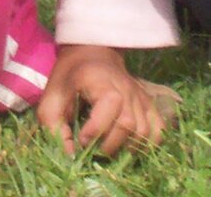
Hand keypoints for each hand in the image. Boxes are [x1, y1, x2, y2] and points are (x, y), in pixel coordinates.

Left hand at [35, 44, 172, 156]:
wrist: (92, 53)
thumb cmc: (70, 77)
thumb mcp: (52, 98)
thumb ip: (55, 128)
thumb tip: (70, 158)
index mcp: (102, 82)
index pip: (110, 106)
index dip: (95, 130)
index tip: (81, 139)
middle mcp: (127, 89)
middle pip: (128, 124)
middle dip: (109, 145)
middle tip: (94, 149)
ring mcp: (140, 97)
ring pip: (144, 130)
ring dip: (127, 148)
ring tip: (110, 149)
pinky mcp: (148, 104)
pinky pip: (158, 128)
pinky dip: (149, 143)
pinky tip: (132, 147)